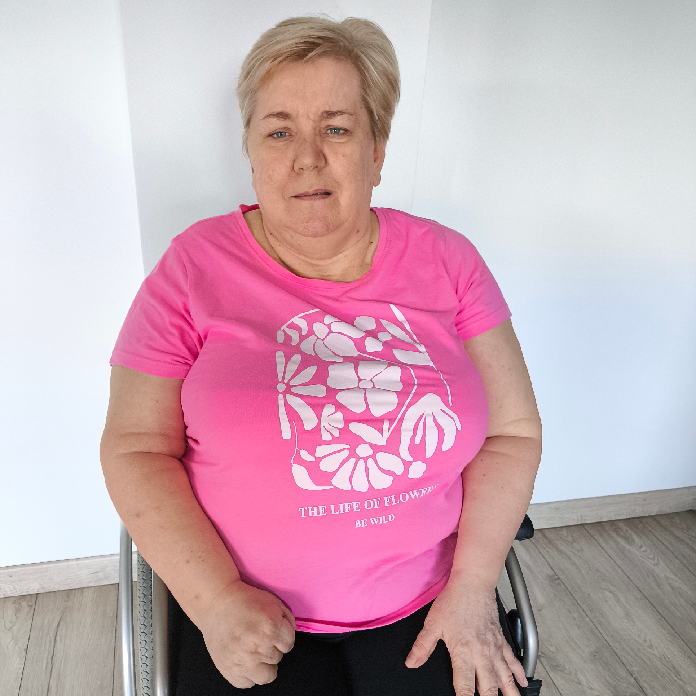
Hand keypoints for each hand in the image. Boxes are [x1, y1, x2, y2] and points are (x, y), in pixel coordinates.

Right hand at [197, 579, 295, 687]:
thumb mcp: (273, 603)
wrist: (217, 603)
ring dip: (262, 664)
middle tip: (258, 636)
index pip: (289, 645)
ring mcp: (243, 662)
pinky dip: (247, 673)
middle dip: (271, 647)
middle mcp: (258, 647)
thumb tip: (288, 639)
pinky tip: (242, 658)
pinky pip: (248, 683)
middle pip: (277, 658)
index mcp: (271, 628)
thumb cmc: (245, 601)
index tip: (271, 630)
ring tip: (252, 650)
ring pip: (266, 676)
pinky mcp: (230, 671)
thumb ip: (287, 622)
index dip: (281, 636)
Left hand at [405, 577, 526, 695]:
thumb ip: (422, 646)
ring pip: (504, 678)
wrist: (473, 583)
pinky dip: (519, 673)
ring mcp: (494, 648)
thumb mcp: (433, 624)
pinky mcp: (501, 640)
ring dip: (509, 693)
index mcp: (464, 653)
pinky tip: (523, 683)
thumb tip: (411, 662)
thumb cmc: (454, 601)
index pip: (465, 687)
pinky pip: (513, 660)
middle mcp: (482, 654)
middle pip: (488, 687)